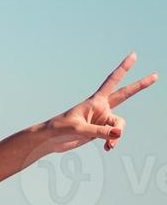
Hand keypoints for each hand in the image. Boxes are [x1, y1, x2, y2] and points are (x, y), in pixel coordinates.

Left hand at [42, 52, 156, 153]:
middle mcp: (101, 108)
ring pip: (119, 126)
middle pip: (125, 94)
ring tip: (108, 146)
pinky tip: (107, 149)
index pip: (112, 81)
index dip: (123, 68)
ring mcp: (101, 120)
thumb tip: (119, 134)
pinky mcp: (99, 131)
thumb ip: (100, 132)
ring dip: (116, 136)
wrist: (49, 140)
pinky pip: (114, 137)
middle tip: (156, 76)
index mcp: (95, 101)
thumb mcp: (79, 130)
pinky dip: (113, 142)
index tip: (133, 55)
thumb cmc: (60, 129)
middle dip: (140, 85)